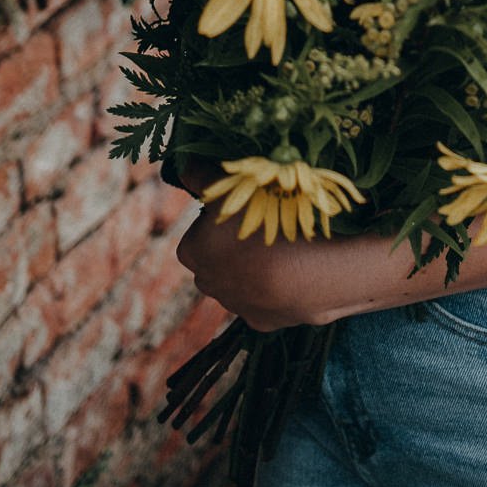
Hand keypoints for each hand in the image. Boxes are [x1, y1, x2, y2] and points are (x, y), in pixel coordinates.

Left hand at [172, 159, 345, 329]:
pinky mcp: (260, 321)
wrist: (301, 273)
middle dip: (233, 245)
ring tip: (281, 247)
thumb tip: (185, 165)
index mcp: (192, 250)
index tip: (244, 208)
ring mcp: (233, 305)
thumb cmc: (263, 221)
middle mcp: (205, 282)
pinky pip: (264, 300)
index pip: (199, 230)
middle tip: (262, 226)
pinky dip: (273, 288)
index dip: (220, 218)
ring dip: (253, 267)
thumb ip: (203, 176)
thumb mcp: (231, 188)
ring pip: (238, 281)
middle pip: (215, 258)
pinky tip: (291, 271)